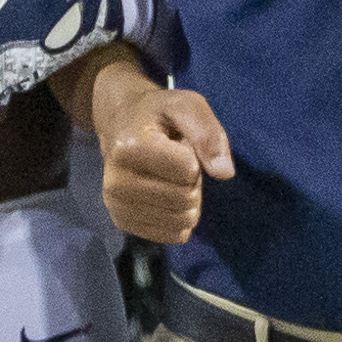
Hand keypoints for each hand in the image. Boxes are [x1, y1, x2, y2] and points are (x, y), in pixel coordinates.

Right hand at [93, 63, 232, 244]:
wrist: (119, 124)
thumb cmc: (157, 113)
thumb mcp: (186, 106)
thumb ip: (208, 133)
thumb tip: (225, 173)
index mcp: (129, 150)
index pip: (189, 171)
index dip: (193, 155)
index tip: (175, 143)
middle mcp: (116, 183)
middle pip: (186, 199)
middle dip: (192, 180)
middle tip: (173, 161)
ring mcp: (117, 207)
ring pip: (182, 221)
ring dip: (186, 200)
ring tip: (167, 175)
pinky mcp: (123, 223)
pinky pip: (174, 235)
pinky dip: (179, 217)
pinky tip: (162, 194)